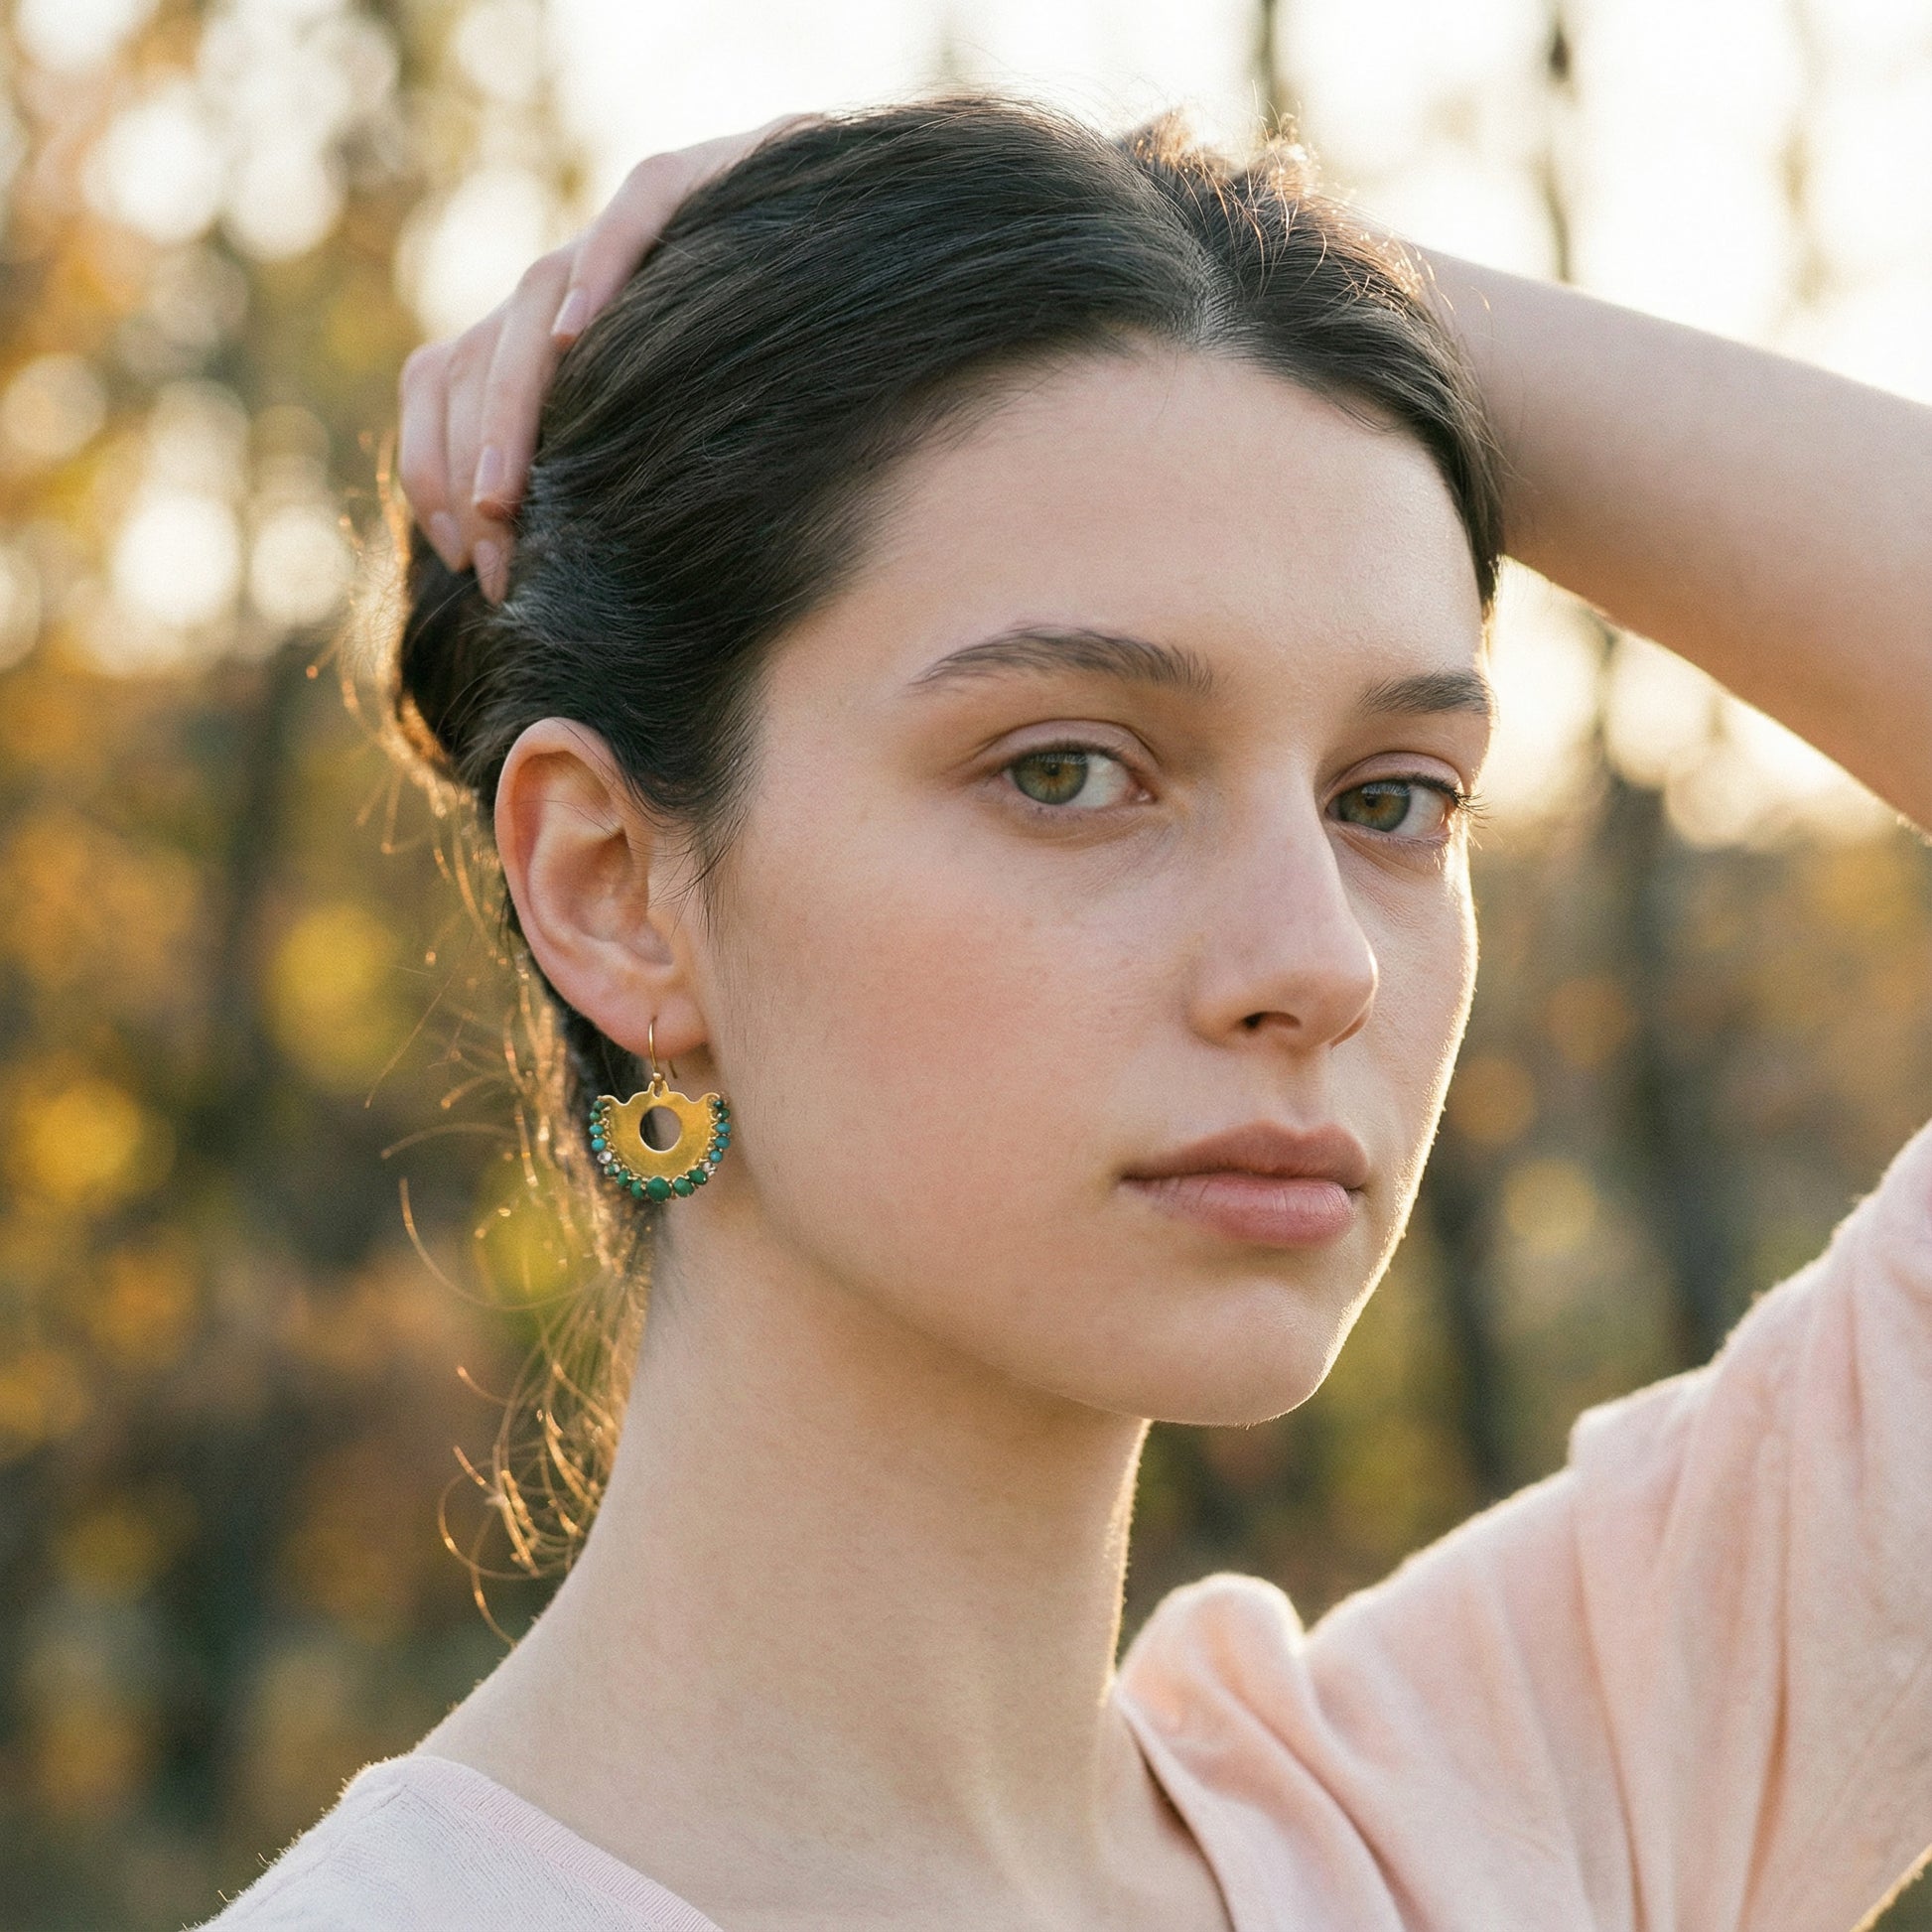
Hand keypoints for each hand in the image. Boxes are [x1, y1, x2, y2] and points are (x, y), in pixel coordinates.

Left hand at [396, 116, 808, 600]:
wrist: (871, 263)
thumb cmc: (782, 385)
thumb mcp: (673, 456)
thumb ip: (605, 487)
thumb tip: (527, 581)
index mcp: (546, 333)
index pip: (444, 378)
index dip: (433, 468)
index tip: (466, 564)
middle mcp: (572, 279)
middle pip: (476, 353)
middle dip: (469, 469)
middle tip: (494, 564)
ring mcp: (629, 228)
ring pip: (536, 295)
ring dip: (509, 406)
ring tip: (503, 496)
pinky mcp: (701, 177)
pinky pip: (637, 210)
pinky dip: (603, 269)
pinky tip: (577, 336)